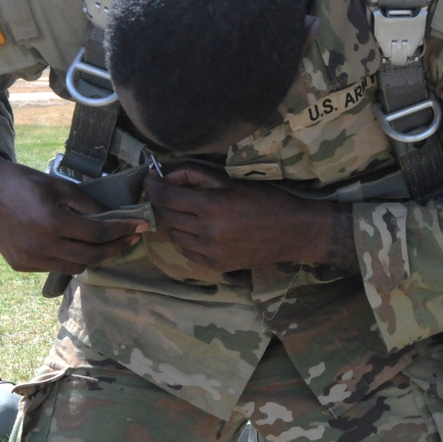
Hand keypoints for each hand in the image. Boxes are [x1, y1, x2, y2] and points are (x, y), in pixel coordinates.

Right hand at [0, 149, 149, 272]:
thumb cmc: (24, 182)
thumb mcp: (61, 186)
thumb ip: (89, 205)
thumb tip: (116, 217)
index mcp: (52, 223)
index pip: (99, 233)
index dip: (124, 230)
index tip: (143, 226)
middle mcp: (40, 246)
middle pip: (92, 256)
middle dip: (117, 248)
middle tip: (132, 238)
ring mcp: (29, 259)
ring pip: (76, 266)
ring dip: (95, 256)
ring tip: (109, 242)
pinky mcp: (20, 264)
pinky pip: (56, 267)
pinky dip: (71, 258)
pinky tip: (78, 245)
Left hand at [143, 162, 354, 272]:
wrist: (293, 231)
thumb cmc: (265, 200)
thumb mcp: (231, 181)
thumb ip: (196, 175)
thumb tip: (167, 176)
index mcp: (211, 205)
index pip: (166, 195)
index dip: (153, 185)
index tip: (149, 179)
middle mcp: (207, 230)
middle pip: (167, 215)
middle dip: (166, 203)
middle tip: (175, 195)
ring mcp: (211, 251)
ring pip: (175, 235)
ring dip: (178, 223)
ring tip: (194, 215)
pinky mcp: (216, 266)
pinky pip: (188, 252)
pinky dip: (190, 241)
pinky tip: (205, 232)